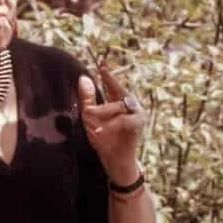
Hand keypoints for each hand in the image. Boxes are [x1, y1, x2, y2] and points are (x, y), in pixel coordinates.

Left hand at [79, 68, 147, 183]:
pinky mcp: (138, 125)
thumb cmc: (104, 140)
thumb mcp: (90, 119)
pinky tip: (98, 131)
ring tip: (90, 113)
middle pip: (119, 89)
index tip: (101, 60)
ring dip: (103, 110)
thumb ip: (88, 100)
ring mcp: (136, 114)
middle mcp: (130, 105)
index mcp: (118, 102)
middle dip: (111, 80)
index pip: (113, 84)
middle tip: (102, 70)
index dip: (108, 72)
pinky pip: (123, 120)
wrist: (115, 162)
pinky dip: (110, 125)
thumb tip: (84, 77)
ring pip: (120, 105)